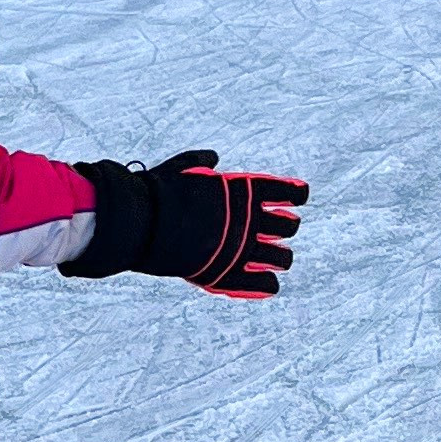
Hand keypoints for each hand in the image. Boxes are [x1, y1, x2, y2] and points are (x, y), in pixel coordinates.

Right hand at [61, 147, 309, 296]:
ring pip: (281, 258)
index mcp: (243, 191)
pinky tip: (270, 285)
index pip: (284, 191)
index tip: (300, 196)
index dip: (296, 194)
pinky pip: (261, 284)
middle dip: (286, 227)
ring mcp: (241, 248)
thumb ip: (200, 162)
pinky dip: (267, 285)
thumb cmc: (157, 192)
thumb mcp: (181, 168)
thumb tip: (213, 156)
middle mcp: (249, 220)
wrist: (140, 223)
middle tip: (283, 229)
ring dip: (282, 259)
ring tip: (281, 260)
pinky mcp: (227, 274)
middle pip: (286, 226)